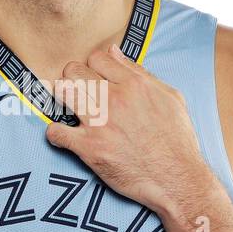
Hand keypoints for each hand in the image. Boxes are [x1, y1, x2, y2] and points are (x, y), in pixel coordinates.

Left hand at [45, 41, 214, 215]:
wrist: (177, 179)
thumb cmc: (176, 140)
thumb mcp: (170, 98)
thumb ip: (140, 73)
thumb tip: (115, 52)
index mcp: (135, 85)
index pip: (97, 57)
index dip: (94, 67)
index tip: (95, 79)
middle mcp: (115, 99)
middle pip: (74, 70)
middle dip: (74, 78)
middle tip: (80, 93)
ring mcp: (99, 123)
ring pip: (62, 92)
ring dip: (63, 99)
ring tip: (71, 109)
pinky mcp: (89, 148)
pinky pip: (55, 132)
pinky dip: (56, 135)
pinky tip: (65, 136)